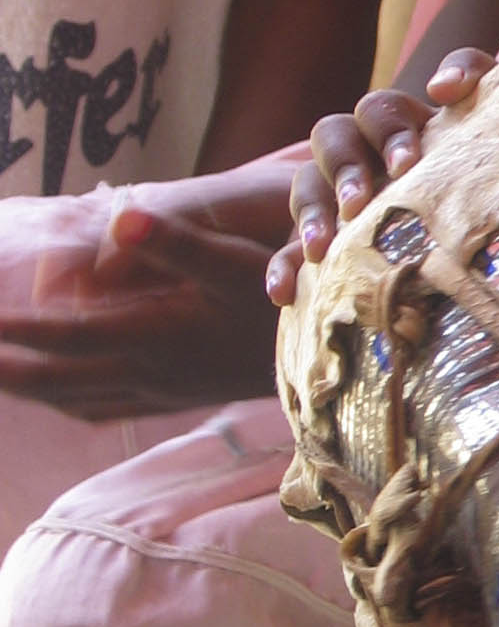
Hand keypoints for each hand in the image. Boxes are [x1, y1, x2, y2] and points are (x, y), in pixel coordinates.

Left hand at [0, 164, 294, 416]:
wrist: (337, 365)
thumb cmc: (286, 302)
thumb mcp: (234, 263)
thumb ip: (172, 242)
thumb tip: (117, 218)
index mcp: (153, 336)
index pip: (63, 336)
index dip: (13, 330)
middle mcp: (150, 372)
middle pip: (57, 377)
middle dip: (5, 368)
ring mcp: (163, 391)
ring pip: (76, 397)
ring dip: (30, 387)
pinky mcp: (178, 398)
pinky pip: (105, 408)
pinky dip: (70, 401)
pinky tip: (60, 397)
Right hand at [267, 48, 495, 304]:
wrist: (487, 248)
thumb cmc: (494, 185)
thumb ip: (481, 89)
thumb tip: (441, 87)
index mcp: (406, 132)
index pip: (386, 109)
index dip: (392, 128)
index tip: (408, 163)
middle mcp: (366, 156)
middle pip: (335, 135)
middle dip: (346, 167)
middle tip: (361, 202)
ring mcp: (339, 197)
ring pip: (307, 185)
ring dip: (312, 211)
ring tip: (322, 247)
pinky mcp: (323, 242)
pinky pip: (290, 251)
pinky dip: (283, 268)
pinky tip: (283, 293)